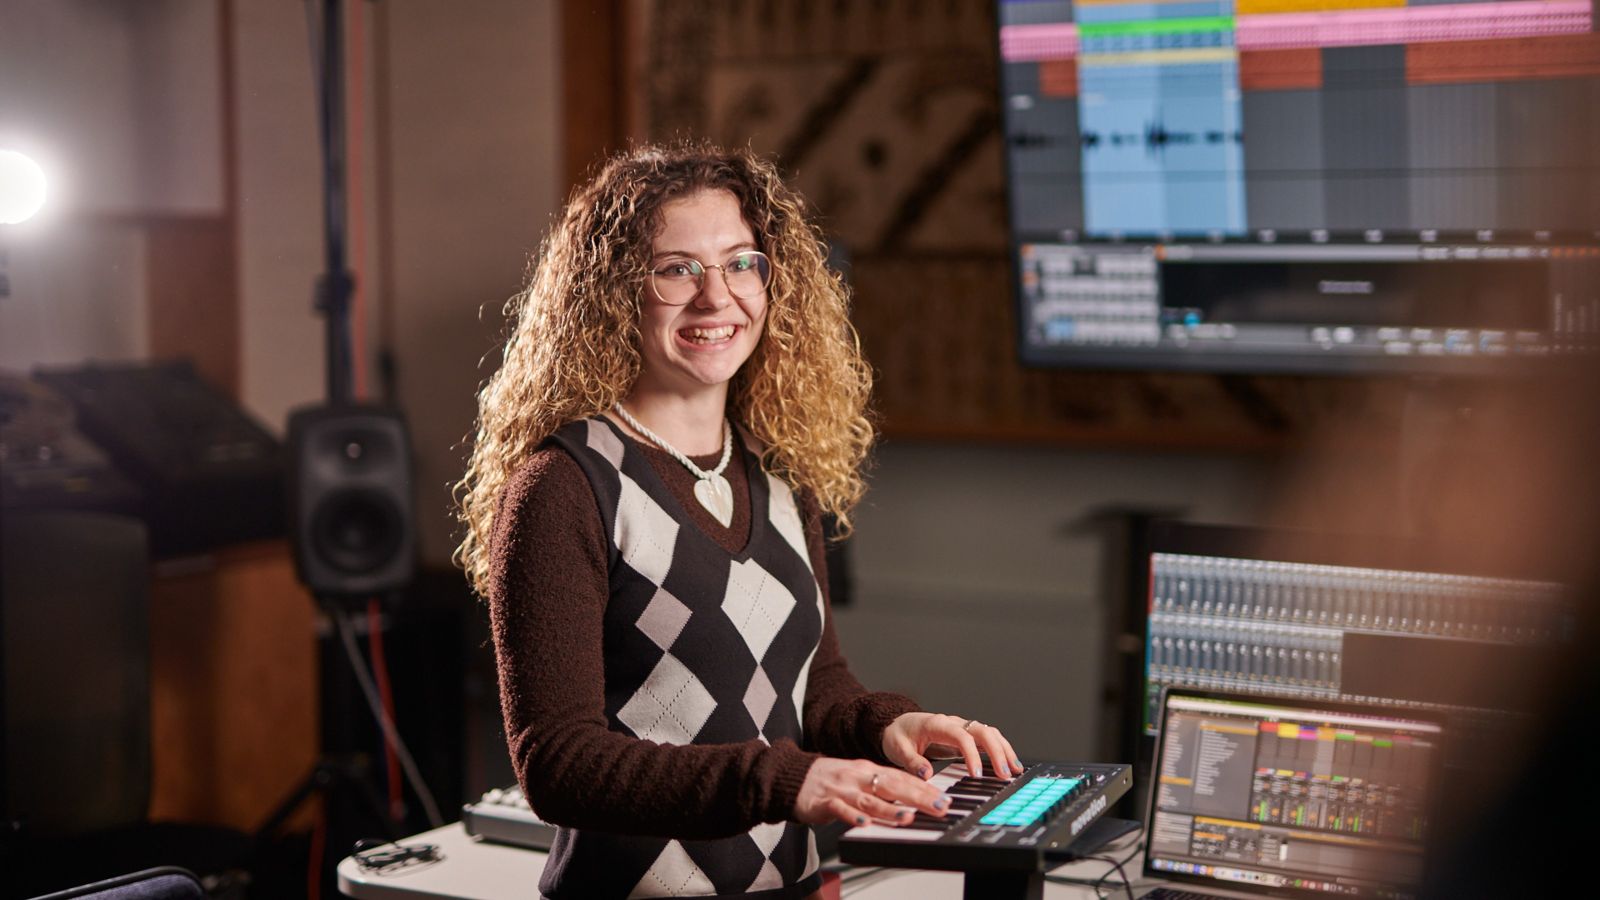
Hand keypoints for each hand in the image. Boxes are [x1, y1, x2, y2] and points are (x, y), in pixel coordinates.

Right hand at [793, 757, 951, 826]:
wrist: (795, 778)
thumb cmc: (832, 781)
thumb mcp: (861, 779)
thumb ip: (884, 788)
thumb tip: (914, 798)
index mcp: (869, 771)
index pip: (902, 778)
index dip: (924, 788)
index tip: (944, 799)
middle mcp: (859, 778)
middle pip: (892, 786)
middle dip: (917, 797)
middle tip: (938, 807)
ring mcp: (842, 790)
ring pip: (869, 799)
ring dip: (889, 810)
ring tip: (908, 817)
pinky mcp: (824, 802)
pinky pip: (840, 810)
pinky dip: (852, 816)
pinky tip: (864, 823)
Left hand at [882, 712, 1022, 779]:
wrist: (897, 724)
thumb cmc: (898, 736)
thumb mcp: (898, 749)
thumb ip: (912, 762)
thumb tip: (927, 774)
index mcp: (937, 724)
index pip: (961, 736)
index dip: (972, 754)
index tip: (977, 774)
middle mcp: (953, 722)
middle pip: (982, 731)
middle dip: (997, 752)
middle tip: (1004, 774)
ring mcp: (961, 727)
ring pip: (989, 732)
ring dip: (1003, 750)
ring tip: (1014, 770)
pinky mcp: (965, 734)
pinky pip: (987, 738)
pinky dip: (1000, 749)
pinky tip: (1010, 764)